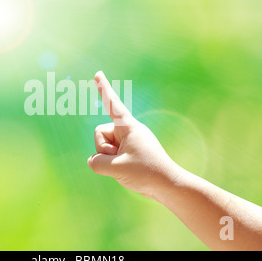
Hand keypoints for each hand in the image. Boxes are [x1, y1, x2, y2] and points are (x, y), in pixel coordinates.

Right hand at [88, 71, 183, 200]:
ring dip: (108, 158)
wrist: (168, 186)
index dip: (103, 89)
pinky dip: (112, 164)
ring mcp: (128, 142)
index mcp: (128, 126)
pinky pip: (110, 155)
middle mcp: (128, 131)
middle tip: (120, 160)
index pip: (113, 104)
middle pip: (100, 133)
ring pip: (103, 146)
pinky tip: (126, 171)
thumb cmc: (146, 173)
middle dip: (103, 148)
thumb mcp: (116, 168)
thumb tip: (93, 160)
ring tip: (125, 167)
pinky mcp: (129, 152)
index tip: (98, 74)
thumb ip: (97, 162)